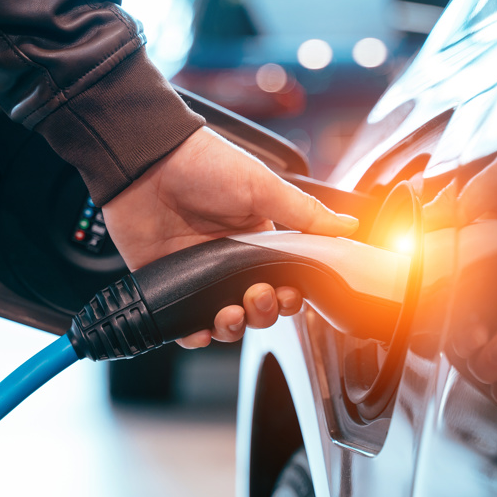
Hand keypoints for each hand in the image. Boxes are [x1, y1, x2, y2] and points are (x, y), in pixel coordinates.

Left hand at [103, 127, 358, 347]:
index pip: (283, 282)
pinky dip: (194, 335)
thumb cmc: (205, 165)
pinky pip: (183, 324)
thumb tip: (350, 226)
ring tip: (231, 311)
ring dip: (233, 327)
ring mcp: (197, 275)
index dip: (290, 296)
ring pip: (223, 321)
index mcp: (257, 240)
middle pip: (256, 308)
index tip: (289, 292)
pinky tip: (201, 329)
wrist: (146, 161)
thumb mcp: (263, 187)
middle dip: (263, 312)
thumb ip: (306, 214)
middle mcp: (228, 261)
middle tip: (258, 294)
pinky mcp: (167, 284)